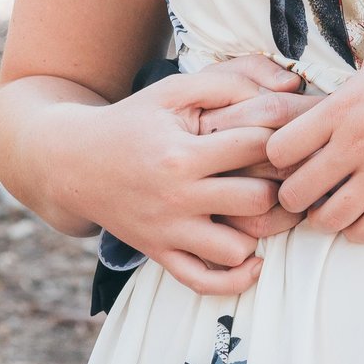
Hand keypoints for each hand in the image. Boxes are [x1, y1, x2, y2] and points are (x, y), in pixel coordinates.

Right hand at [76, 57, 302, 293]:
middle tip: (282, 176)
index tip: (282, 137)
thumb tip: (288, 89)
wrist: (74, 163)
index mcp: (182, 154)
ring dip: (259, 231)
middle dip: (277, 185)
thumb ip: (230, 81)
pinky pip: (205, 282)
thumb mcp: (174, 91)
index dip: (280, 138)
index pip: (256, 148)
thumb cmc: (133, 121)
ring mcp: (168, 231)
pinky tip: (252, 258)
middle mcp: (176, 197)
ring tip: (260, 211)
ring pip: (237, 249)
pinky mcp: (160, 254)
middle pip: (256, 200)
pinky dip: (235, 279)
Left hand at [267, 27, 363, 242]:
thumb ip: (360, 61)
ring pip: (330, 219)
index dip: (281, 157)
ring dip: (326, 220)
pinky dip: (361, 231)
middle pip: (296, 192)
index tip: (296, 156)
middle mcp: (355, 142)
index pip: (279, 148)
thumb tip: (352, 67)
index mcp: (341, 106)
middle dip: (295, 198)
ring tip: (334, 211)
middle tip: (308, 194)